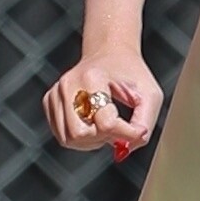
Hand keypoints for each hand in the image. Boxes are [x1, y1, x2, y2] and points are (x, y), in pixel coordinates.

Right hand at [43, 48, 162, 158]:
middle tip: (118, 128)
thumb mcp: (150, 93)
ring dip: (92, 140)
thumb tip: (129, 147)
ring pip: (69, 139)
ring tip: (107, 124)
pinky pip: (62, 136)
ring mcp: (56, 93)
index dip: (125, 133)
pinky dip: (81, 137)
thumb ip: (145, 121)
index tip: (137, 131)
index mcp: (93, 77)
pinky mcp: (49, 102)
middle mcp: (69, 84)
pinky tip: (94, 122)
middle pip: (80, 134)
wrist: (110, 53)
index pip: (106, 123)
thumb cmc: (130, 72)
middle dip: (103, 138)